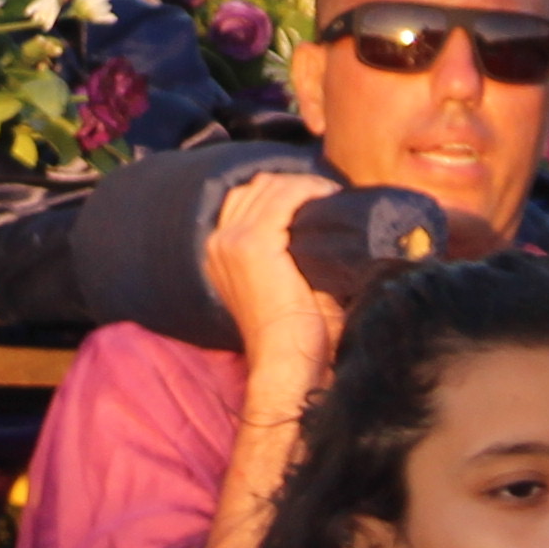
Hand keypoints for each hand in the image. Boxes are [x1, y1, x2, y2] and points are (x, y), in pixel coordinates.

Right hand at [207, 170, 340, 391]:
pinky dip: (308, 190)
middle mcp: (218, 242)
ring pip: (270, 187)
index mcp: (218, 252)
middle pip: (256, 187)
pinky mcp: (254, 244)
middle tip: (327, 194)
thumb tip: (317, 222)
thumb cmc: (293, 334)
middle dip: (293, 184)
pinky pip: (284, 197)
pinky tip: (328, 196)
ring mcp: (233, 241)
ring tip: (330, 195)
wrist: (287, 362)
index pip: (245, 198)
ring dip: (303, 185)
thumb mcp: (278, 284)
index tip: (314, 196)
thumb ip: (283, 251)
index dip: (280, 190)